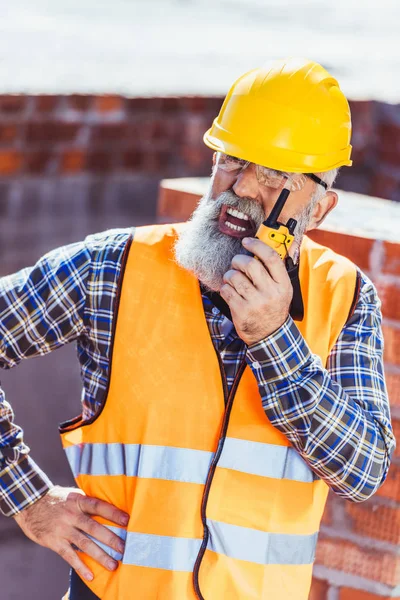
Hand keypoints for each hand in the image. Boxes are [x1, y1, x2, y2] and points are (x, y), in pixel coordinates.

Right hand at [14, 486, 128, 582]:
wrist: (29, 504)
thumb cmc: (56, 499)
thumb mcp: (72, 494)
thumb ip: (87, 502)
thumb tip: (110, 507)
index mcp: (78, 500)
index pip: (99, 506)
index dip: (113, 512)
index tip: (127, 520)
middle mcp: (71, 514)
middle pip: (94, 527)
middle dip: (111, 539)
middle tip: (125, 548)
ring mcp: (62, 529)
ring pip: (84, 544)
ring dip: (100, 555)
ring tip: (113, 565)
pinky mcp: (54, 541)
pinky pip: (69, 556)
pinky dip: (80, 566)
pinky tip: (90, 575)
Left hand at [220, 237, 292, 344]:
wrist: (269, 335)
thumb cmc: (273, 308)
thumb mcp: (283, 291)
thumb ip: (276, 271)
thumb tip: (268, 247)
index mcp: (283, 285)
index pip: (271, 258)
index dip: (257, 245)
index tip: (247, 241)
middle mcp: (270, 293)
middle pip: (250, 264)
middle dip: (238, 260)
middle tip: (236, 263)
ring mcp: (255, 303)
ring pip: (235, 277)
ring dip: (229, 275)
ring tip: (232, 280)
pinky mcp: (241, 311)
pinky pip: (226, 290)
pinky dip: (225, 288)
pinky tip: (229, 291)